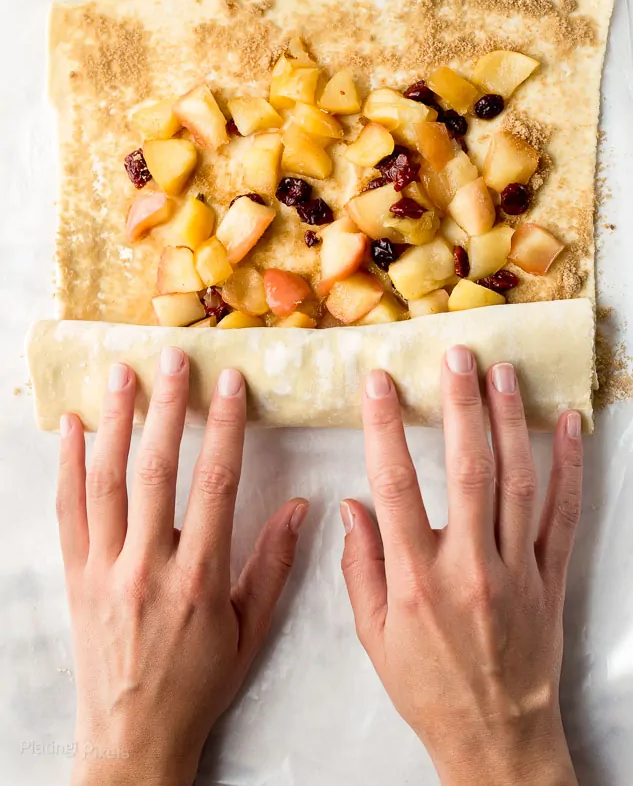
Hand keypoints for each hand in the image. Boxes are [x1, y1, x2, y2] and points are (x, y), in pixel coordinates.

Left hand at [57, 350, 307, 785]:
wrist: (134, 738)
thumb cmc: (198, 684)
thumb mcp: (249, 630)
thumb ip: (273, 565)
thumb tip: (302, 507)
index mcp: (199, 578)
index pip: (215, 484)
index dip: (225, 427)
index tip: (229, 383)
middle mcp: (148, 566)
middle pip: (157, 471)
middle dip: (168, 407)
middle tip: (173, 358)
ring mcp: (104, 569)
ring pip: (108, 482)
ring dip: (117, 422)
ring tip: (122, 373)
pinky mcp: (75, 577)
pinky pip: (69, 513)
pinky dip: (69, 466)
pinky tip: (73, 428)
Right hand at [341, 347, 580, 785]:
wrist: (496, 736)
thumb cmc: (428, 687)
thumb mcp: (374, 636)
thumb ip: (359, 567)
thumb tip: (349, 506)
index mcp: (417, 580)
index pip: (396, 486)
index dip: (385, 428)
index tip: (379, 383)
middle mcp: (469, 567)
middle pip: (467, 472)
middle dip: (460, 406)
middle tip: (455, 356)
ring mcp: (517, 570)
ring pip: (517, 482)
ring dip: (510, 422)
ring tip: (501, 373)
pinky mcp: (550, 578)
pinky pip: (564, 514)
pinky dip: (568, 466)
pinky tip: (567, 425)